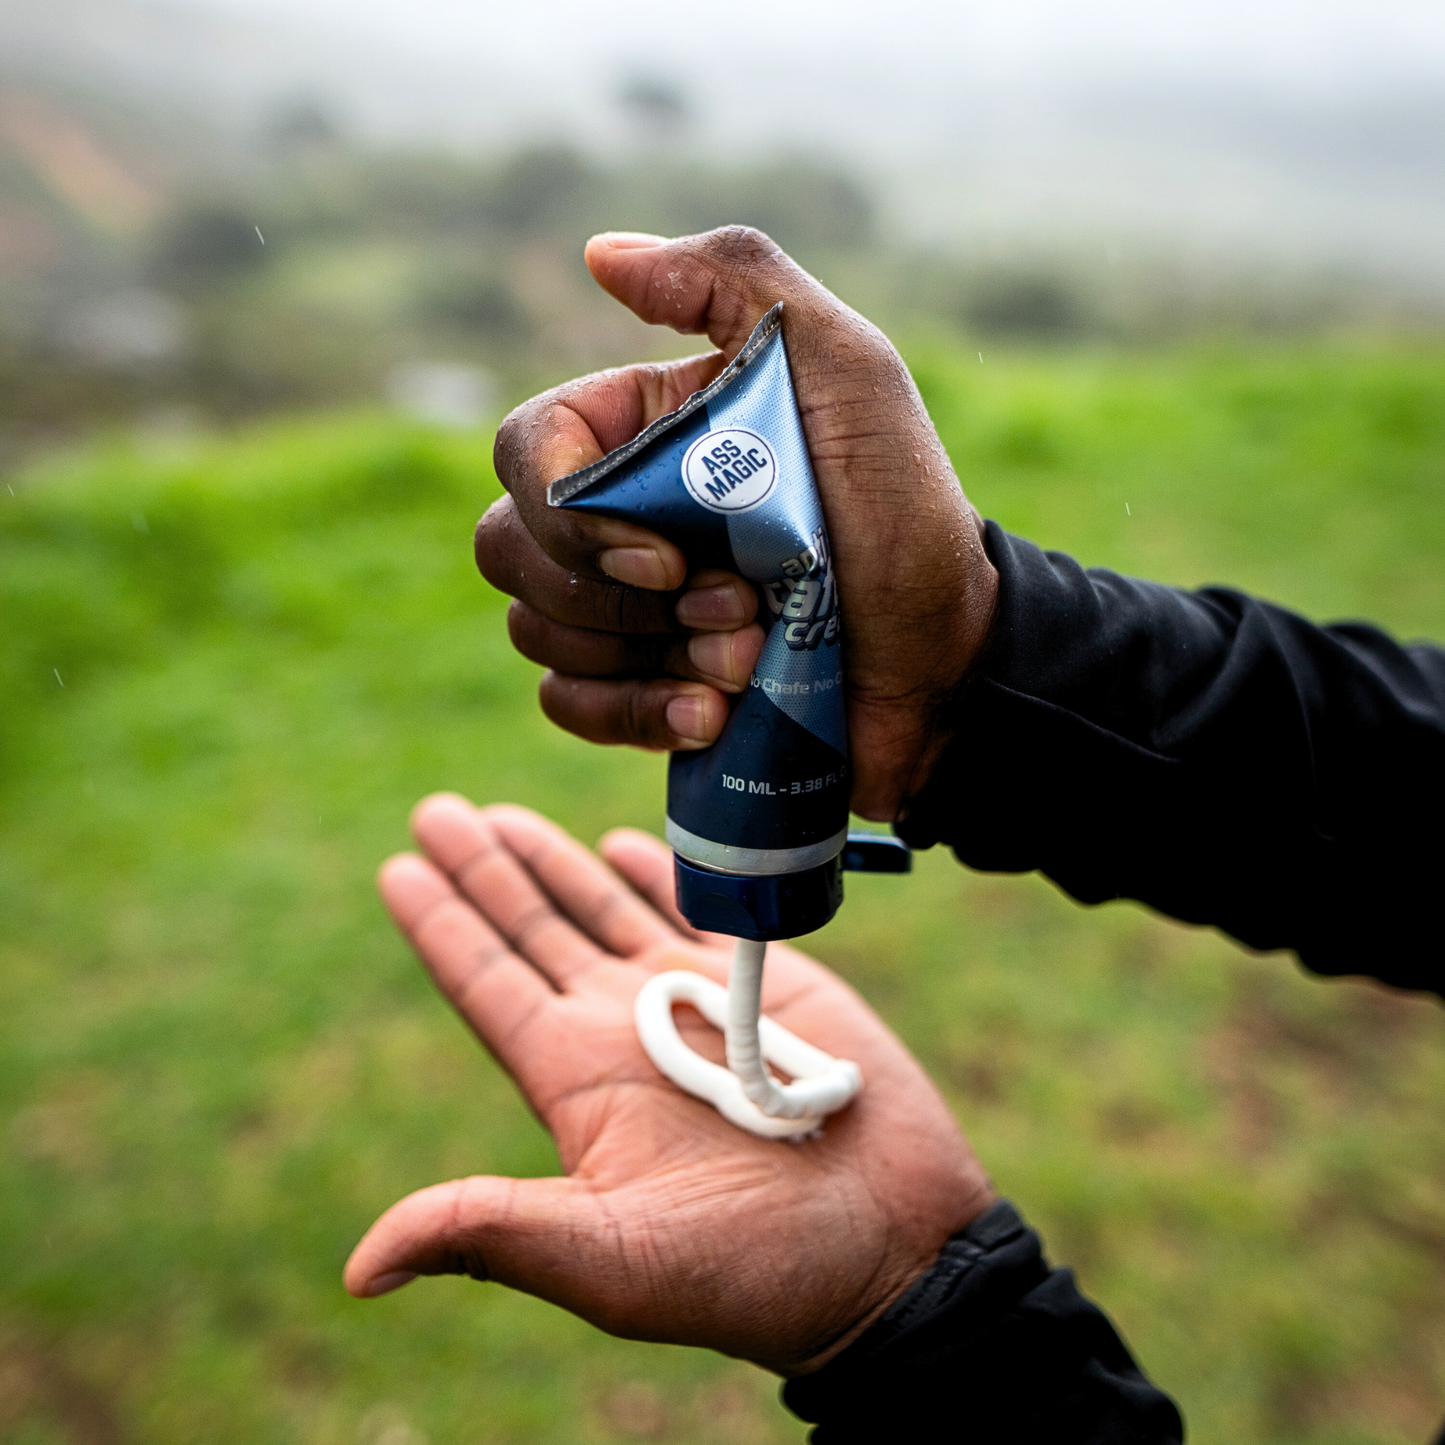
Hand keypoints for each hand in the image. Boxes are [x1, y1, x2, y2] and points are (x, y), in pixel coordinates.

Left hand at [346, 794, 992, 1373]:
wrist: (889, 1250)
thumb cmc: (751, 1269)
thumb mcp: (610, 1259)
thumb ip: (495, 1231)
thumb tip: (360, 1271)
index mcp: (576, 1080)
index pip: (489, 983)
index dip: (442, 926)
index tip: (395, 867)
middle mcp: (622, 1028)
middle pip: (534, 928)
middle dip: (486, 869)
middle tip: (435, 810)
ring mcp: (693, 998)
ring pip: (604, 907)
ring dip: (555, 859)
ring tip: (502, 815)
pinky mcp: (765, 979)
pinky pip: (695, 907)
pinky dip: (655, 870)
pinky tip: (619, 842)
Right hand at [478, 227, 998, 821]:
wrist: (948, 658)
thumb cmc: (905, 512)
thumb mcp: (847, 371)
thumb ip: (735, 281)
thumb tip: (601, 254)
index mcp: (647, 429)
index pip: (527, 450)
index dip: (569, 515)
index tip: (667, 555)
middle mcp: (619, 511)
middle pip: (513, 548)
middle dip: (624, 598)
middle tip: (741, 605)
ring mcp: (625, 605)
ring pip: (536, 629)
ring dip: (648, 657)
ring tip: (751, 653)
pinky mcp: (641, 685)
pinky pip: (569, 702)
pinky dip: (635, 715)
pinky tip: (714, 712)